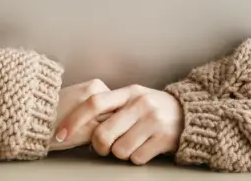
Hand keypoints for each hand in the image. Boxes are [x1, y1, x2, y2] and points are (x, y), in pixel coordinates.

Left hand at [55, 85, 183, 164]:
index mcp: (128, 92)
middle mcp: (140, 104)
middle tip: (105, 147)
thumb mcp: (134, 98)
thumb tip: (78, 122)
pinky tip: (145, 147)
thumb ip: (112, 106)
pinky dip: (137, 158)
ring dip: (121, 153)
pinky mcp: (163, 139)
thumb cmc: (153, 108)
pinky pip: (136, 158)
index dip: (74, 120)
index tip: (61, 134)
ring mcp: (153, 121)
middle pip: (103, 134)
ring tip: (132, 143)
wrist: (189, 114)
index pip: (94, 103)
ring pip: (119, 150)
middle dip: (99, 146)